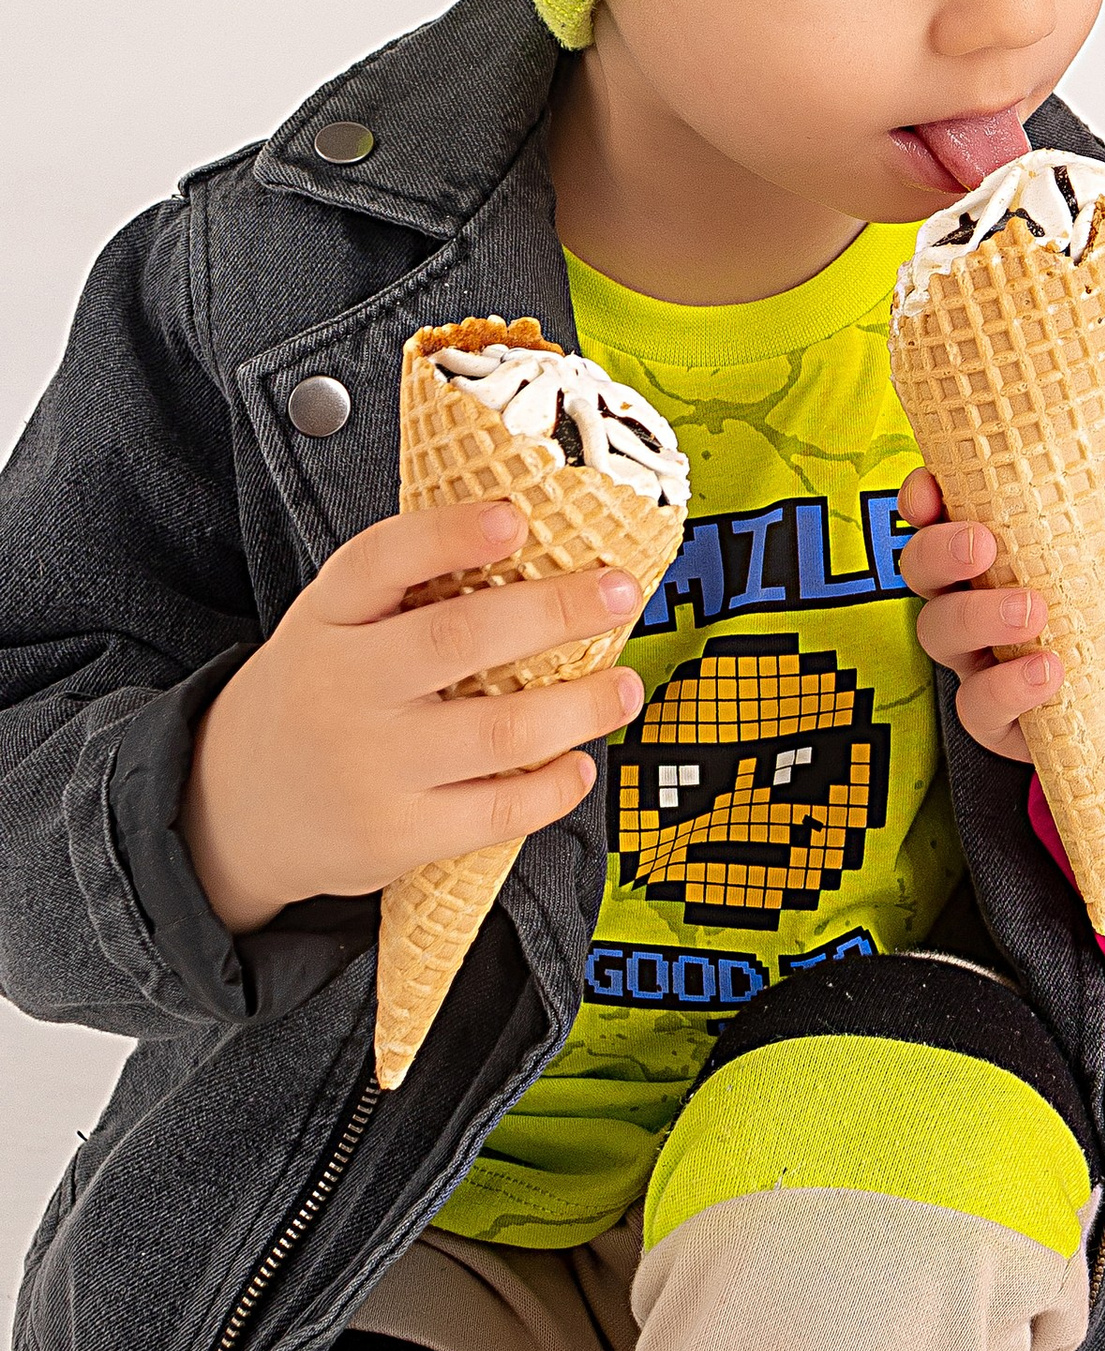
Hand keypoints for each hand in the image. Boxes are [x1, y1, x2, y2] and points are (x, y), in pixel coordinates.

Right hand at [179, 499, 645, 934]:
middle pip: (461, 638)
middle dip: (557, 612)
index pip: (381, 560)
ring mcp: (368, 765)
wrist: (234, 805)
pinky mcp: (393, 835)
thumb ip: (406, 587)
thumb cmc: (318, 692)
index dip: (450, 534)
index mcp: (328, 618)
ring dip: (581, 706)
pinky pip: (495, 811)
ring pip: (499, 730)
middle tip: (621, 592)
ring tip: (624, 688)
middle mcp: (343, 686)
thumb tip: (537, 551)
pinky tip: (579, 764)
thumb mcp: (333, 623)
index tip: (515, 516)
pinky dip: (553, 787)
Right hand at [900, 454, 1104, 847]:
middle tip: (980, 544)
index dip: (925, 497)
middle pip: (925, 570)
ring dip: (975, 617)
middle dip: (937, 551)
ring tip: (1032, 611)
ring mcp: (996, 659)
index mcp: (1020, 546)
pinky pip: (980, 705)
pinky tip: (1047, 673)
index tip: (931, 488)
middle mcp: (993, 598)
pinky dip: (1006, 687)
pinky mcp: (1012, 718)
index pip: (949, 513)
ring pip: (940, 633)